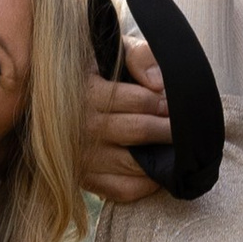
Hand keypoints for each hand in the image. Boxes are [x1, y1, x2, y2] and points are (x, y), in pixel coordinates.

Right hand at [81, 34, 170, 203]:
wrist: (58, 99)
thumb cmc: (98, 72)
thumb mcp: (115, 51)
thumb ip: (139, 56)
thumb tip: (158, 83)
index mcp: (86, 91)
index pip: (140, 100)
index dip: (165, 102)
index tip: (175, 104)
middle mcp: (80, 126)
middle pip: (139, 131)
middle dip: (168, 129)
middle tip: (185, 127)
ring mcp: (81, 157)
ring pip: (134, 163)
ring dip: (161, 157)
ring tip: (176, 148)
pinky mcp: (85, 180)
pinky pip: (122, 190)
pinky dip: (145, 185)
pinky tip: (156, 171)